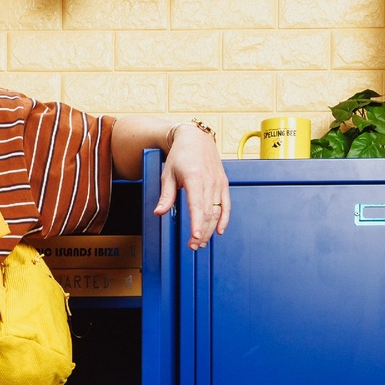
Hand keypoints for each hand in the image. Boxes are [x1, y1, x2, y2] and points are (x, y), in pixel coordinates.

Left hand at [152, 122, 230, 248]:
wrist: (196, 138)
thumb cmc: (181, 155)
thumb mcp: (168, 174)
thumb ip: (166, 195)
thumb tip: (159, 212)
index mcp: (195, 178)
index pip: (197, 205)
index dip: (197, 223)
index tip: (195, 236)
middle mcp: (210, 182)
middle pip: (208, 213)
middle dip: (202, 232)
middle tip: (193, 246)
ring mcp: (219, 183)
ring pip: (217, 212)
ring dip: (210, 229)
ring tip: (202, 242)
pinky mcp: (223, 184)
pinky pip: (226, 205)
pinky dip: (224, 219)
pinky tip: (219, 231)